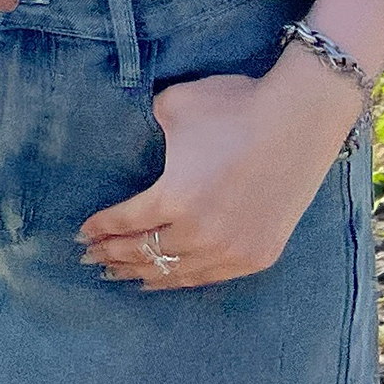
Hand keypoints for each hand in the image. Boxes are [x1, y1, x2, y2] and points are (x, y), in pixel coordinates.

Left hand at [77, 48, 362, 289]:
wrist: (301, 116)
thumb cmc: (235, 105)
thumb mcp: (175, 105)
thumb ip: (147, 125)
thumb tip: (133, 131)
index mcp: (175, 198)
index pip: (126, 223)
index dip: (100, 229)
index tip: (82, 233)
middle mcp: (200, 233)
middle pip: (145, 253)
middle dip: (113, 256)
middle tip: (91, 258)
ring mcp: (232, 250)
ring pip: (176, 273)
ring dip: (144, 274)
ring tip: (122, 274)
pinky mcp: (258, 255)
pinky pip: (210, 277)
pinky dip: (182, 278)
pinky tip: (168, 277)